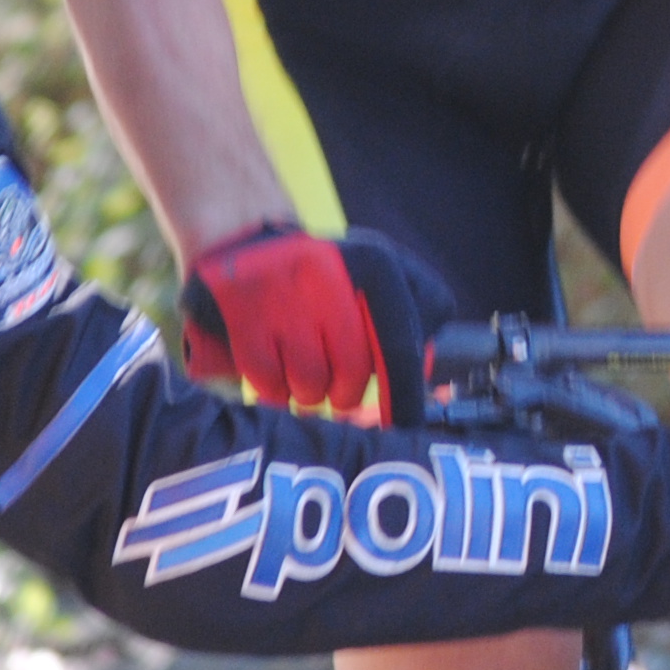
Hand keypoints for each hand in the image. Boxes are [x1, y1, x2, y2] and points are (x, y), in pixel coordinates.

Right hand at [182, 223, 399, 421]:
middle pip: (353, 372)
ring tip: (302, 372)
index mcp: (374, 262)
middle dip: (347, 393)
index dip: (404, 394)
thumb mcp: (376, 275)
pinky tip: (274, 370)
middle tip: (338, 391)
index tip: (404, 427)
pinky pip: (268, 384)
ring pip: (311, 384)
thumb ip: (415, 314)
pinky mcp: (241, 315)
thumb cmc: (325, 275)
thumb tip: (428, 368)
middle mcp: (329, 274)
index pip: (400, 343)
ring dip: (309, 393)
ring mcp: (281, 294)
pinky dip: (274, 390)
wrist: (242, 242)